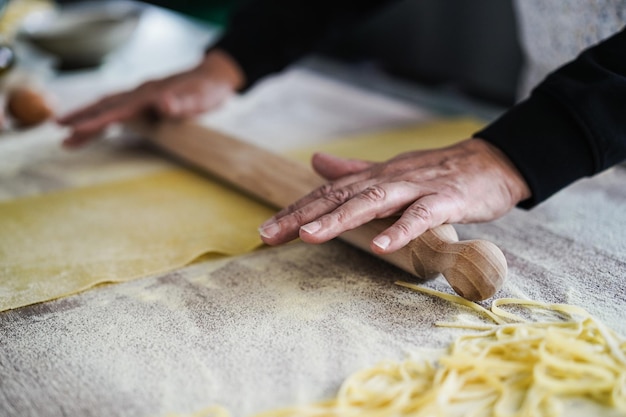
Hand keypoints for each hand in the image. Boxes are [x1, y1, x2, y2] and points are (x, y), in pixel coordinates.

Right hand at [57, 49, 244, 147]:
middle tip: (58, 134)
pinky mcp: (145, 97)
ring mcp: (142, 93)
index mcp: (150, 96)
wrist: (215, 75)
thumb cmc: (208, 91)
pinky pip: (118, 105)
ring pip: (108, 104)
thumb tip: (165, 104)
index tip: (75, 131)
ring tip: (65, 128)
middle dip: (81, 119)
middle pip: (105, 106)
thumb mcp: (201, 99)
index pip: (117, 112)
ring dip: (86, 116)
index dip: (96, 123)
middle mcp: (141, 92)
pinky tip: (96, 121)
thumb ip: (183, 103)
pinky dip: (102, 112)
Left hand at [259, 138, 530, 252]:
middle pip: (340, 197)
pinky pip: (422, 216)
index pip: (328, 193)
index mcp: (374, 176)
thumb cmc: (438, 172)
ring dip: (339, 219)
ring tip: (309, 236)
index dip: (296, 210)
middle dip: (303, 216)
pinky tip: (380, 245)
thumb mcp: (390, 172)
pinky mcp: (445, 200)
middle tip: (269, 235)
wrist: (491, 162)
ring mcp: (417, 188)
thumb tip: (316, 162)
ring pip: (372, 202)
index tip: (266, 231)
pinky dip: (401, 230)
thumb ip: (353, 170)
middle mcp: (389, 179)